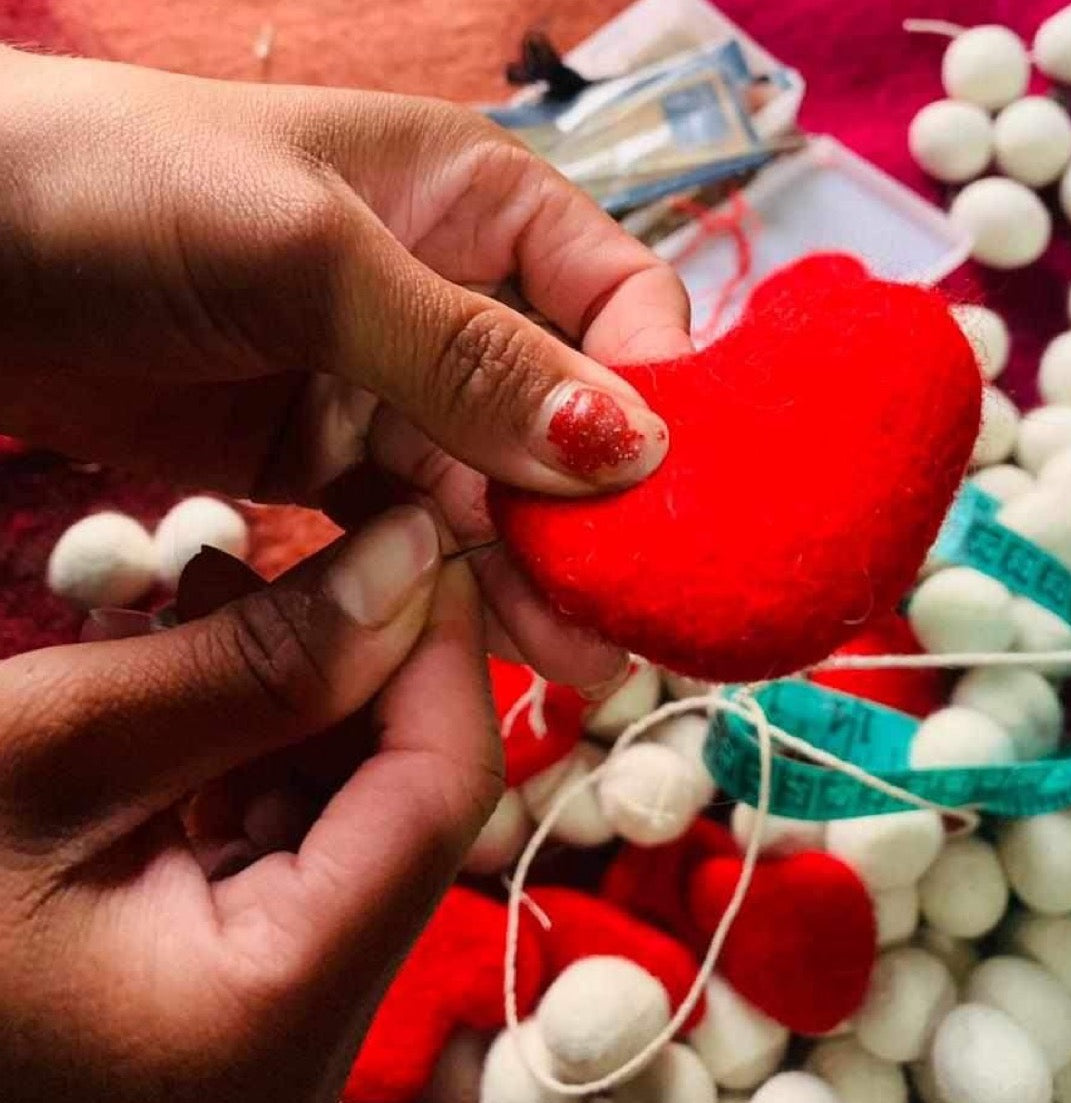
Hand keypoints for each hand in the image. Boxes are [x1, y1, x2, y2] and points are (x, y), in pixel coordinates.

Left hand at [0, 46, 691, 688]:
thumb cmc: (128, 196)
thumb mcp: (311, 259)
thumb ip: (467, 357)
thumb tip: (623, 444)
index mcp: (475, 203)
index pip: (615, 298)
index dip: (652, 390)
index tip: (659, 494)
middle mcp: (449, 295)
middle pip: (563, 413)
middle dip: (594, 510)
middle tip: (620, 615)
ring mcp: (390, 384)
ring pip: (494, 485)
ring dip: (531, 564)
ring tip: (570, 655)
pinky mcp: (327, 458)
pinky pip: (415, 524)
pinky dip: (447, 577)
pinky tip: (481, 631)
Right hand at [0, 505, 503, 1102]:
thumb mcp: (47, 751)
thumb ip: (251, 662)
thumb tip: (409, 554)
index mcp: (269, 1017)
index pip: (440, 796)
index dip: (439, 648)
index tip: (409, 534)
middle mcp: (297, 1059)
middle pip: (398, 812)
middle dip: (354, 668)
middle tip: (283, 554)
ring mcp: (260, 1048)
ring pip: (344, 830)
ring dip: (294, 707)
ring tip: (208, 604)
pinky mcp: (220, 1020)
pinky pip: (281, 867)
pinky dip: (248, 768)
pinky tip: (187, 692)